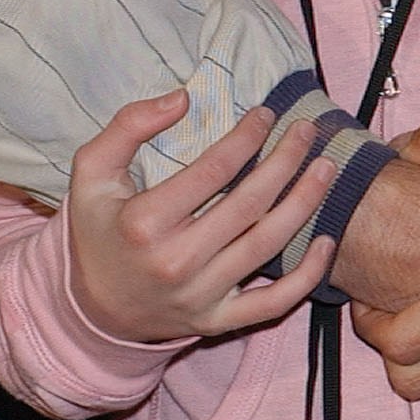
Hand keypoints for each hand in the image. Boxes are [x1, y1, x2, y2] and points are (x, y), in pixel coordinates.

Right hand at [66, 93, 334, 345]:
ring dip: (305, 203)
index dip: (247, 137)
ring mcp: (198, 296)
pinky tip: (328, 241)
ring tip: (326, 169)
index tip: (266, 114)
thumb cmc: (98, 230)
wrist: (90, 309)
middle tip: (307, 131)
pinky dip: (306, 277)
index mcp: (144, 222)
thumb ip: (128, 126)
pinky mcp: (216, 322)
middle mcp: (175, 262)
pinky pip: (273, 304)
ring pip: (267, 245)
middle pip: (249, 204)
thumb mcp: (92, 172)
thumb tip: (183, 97)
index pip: (213, 170)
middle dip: (286, 161)